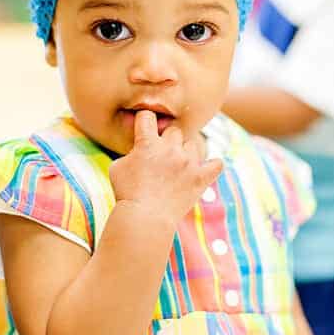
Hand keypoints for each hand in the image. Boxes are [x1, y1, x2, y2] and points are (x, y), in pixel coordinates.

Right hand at [109, 110, 223, 223]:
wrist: (145, 218)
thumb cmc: (126, 193)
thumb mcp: (117, 167)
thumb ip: (131, 152)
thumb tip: (139, 150)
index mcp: (148, 142)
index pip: (147, 117)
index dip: (144, 122)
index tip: (143, 130)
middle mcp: (170, 148)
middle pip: (174, 131)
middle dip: (167, 141)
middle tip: (161, 158)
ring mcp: (188, 162)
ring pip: (193, 145)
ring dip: (186, 153)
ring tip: (177, 168)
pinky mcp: (200, 178)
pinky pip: (216, 164)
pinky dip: (213, 165)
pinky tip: (207, 168)